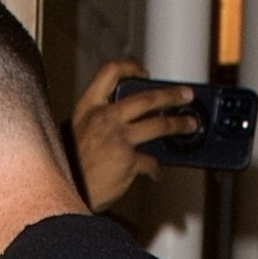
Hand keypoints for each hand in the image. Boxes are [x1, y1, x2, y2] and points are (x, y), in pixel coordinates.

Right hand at [69, 61, 199, 211]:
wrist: (68, 190)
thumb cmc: (71, 164)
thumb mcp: (78, 130)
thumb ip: (100, 119)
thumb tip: (132, 118)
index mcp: (88, 107)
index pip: (110, 72)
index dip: (130, 68)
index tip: (145, 73)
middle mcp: (104, 118)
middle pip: (146, 98)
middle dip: (171, 95)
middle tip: (186, 95)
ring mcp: (118, 138)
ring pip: (158, 125)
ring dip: (178, 124)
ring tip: (189, 125)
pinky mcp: (128, 161)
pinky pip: (151, 162)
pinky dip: (156, 169)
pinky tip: (156, 172)